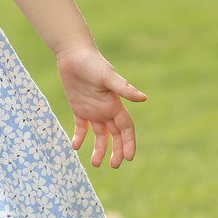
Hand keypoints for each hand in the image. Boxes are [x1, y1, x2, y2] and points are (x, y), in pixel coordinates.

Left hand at [56, 46, 146, 167]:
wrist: (72, 52)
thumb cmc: (91, 62)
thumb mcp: (108, 76)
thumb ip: (124, 88)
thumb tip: (144, 98)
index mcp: (114, 104)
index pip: (126, 128)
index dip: (128, 142)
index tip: (128, 158)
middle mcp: (105, 109)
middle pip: (115, 135)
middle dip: (116, 151)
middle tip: (113, 165)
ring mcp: (92, 109)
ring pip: (99, 134)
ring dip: (99, 149)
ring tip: (95, 164)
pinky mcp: (78, 107)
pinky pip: (81, 126)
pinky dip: (79, 137)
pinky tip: (75, 146)